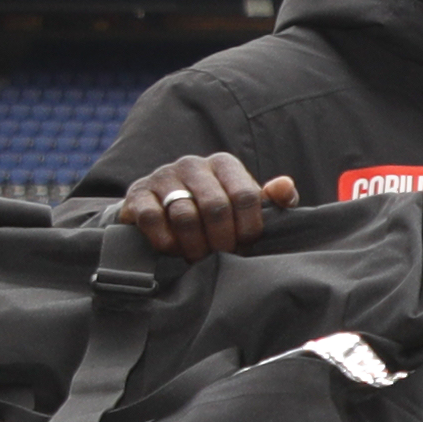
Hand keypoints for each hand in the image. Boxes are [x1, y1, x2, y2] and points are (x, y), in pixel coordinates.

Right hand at [118, 151, 294, 259]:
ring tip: (197, 257)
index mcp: (224, 164)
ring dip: (194, 246)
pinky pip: (154, 219)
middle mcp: (193, 164)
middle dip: (222, 241)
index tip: (244, 245)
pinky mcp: (137, 193)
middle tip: (221, 257)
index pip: (246, 196)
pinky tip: (173, 250)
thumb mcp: (245, 205)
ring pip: (185, 215)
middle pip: (216, 207)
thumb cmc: (213, 211)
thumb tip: (285, 186)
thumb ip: (271, 200)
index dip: (248, 228)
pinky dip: (166, 241)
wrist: (158, 210)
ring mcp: (163, 176)